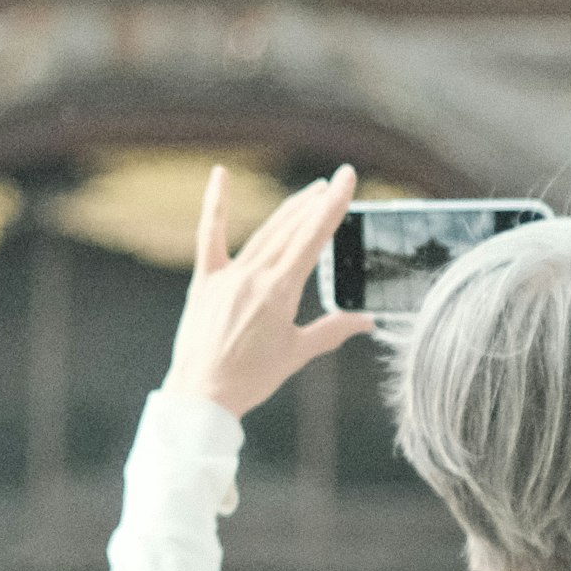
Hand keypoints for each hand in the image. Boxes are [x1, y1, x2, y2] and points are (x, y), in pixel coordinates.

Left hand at [163, 166, 374, 418]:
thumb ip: (332, 330)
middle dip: (315, 204)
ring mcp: (227, 276)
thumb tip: (367, 321)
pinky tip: (220, 175)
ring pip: (264, 233)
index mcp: (280, 292)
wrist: (202, 395)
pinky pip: (210, 236)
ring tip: (309, 192)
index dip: (333, 205)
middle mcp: (254, 277)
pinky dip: (216, 206)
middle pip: (291, 230)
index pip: (314, 239)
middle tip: (332, 184)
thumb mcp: (298, 353)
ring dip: (288, 210)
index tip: (345, 178)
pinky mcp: (204, 281)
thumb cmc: (251, 379)